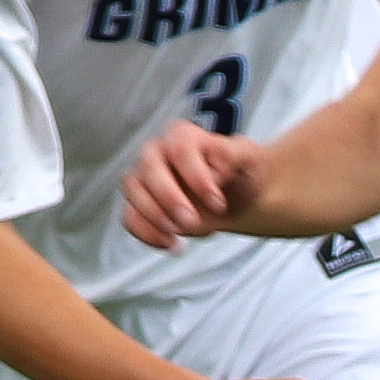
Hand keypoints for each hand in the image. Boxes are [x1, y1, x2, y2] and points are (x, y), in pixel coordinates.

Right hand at [123, 121, 267, 250]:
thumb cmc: (239, 174)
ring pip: (133, 191)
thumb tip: (217, 163)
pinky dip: (147, 234)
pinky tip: (171, 243)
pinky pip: (130, 217)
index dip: (197, 178)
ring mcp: (144, 178)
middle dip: (169, 197)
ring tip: (180, 235)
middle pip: (148, 167)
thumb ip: (235, 153)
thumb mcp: (249, 158)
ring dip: (154, 216)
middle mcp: (158, 153)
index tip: (217, 202)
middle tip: (191, 219)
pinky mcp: (139, 205)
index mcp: (183, 136)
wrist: (235, 198)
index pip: (180, 150)